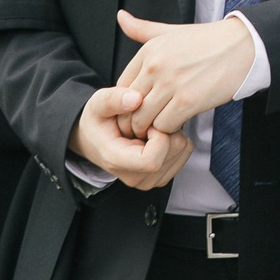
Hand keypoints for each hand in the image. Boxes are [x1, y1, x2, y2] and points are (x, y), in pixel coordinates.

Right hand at [71, 85, 192, 190]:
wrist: (95, 140)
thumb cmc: (98, 121)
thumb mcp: (97, 104)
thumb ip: (113, 99)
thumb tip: (136, 98)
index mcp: (117, 162)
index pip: (152, 160)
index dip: (158, 136)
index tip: (148, 122)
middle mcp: (135, 178)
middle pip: (173, 152)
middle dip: (166, 129)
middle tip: (148, 122)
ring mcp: (150, 181)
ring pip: (182, 151)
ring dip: (171, 134)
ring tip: (149, 129)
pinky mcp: (162, 177)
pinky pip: (185, 153)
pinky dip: (175, 140)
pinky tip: (156, 137)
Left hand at [114, 10, 259, 134]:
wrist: (244, 46)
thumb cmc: (208, 41)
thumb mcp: (171, 31)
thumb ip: (142, 29)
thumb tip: (121, 17)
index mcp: (148, 51)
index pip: (121, 86)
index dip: (125, 103)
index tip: (135, 110)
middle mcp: (155, 67)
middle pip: (129, 106)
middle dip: (134, 120)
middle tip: (144, 126)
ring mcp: (171, 85)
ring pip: (144, 119)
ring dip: (151, 128)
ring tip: (160, 127)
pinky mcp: (188, 101)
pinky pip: (165, 125)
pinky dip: (169, 130)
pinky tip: (177, 124)